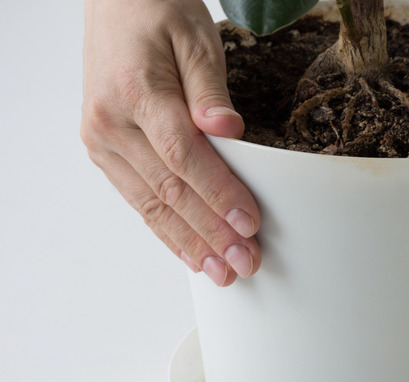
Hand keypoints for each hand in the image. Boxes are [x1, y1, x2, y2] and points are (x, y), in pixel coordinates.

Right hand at [81, 0, 260, 285]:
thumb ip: (210, 89)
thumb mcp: (195, 38)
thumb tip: (228, 130)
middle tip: (245, 263)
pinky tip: (191, 253)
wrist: (116, 3)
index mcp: (136, 92)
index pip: (184, 156)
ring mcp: (102, 141)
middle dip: (211, 232)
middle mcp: (110, 123)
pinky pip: (138, 199)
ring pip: (151, 204)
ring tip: (223, 272)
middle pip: (169, 190)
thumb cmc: (158, 14)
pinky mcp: (105, 151)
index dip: (219, 193)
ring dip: (191, 243)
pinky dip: (166, 230)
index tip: (250, 223)